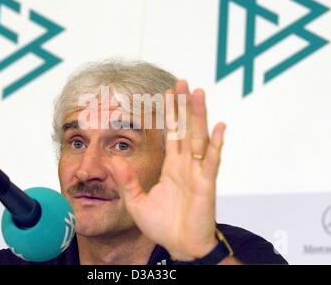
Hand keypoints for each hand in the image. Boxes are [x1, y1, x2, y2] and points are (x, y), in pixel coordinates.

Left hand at [109, 80, 225, 260]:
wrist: (180, 247)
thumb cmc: (163, 225)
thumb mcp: (137, 200)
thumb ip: (126, 179)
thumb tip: (111, 160)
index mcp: (171, 167)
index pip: (170, 133)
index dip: (169, 114)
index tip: (167, 94)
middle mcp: (185, 165)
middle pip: (185, 128)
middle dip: (183, 105)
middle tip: (182, 82)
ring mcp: (197, 172)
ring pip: (199, 137)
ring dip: (199, 115)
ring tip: (198, 93)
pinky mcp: (206, 184)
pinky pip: (212, 161)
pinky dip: (217, 144)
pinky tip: (219, 126)